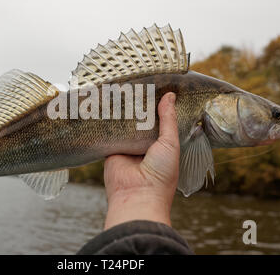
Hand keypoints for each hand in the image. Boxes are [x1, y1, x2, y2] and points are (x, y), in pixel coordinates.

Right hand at [103, 92, 179, 229]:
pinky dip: (109, 121)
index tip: (158, 87)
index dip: (159, 106)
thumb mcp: (170, 143)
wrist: (137, 196)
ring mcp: (127, 147)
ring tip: (123, 88)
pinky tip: (109, 104)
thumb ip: (168, 120)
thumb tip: (169, 96)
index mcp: (162, 145)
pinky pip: (110, 132)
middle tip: (138, 84)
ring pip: (125, 124)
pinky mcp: (111, 148)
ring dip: (124, 112)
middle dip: (140, 106)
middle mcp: (144, 145)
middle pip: (142, 120)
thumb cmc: (161, 174)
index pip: (161, 121)